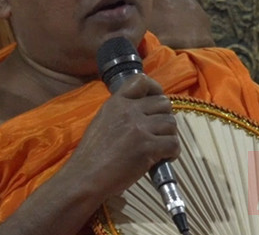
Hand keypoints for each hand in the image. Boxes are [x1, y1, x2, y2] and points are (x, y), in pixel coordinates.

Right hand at [66, 74, 179, 197]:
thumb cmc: (91, 155)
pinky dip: (172, 152)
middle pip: (164, 103)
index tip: (156, 102)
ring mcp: (139, 129)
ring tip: (160, 147)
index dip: (155, 89)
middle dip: (165, 117)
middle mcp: (128, 111)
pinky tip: (162, 158)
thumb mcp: (102, 121)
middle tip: (159, 132)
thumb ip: (121, 112)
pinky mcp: (147, 148)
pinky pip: (173, 144)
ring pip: (171, 123)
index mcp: (115, 103)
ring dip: (169, 136)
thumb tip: (143, 111)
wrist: (85, 177)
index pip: (142, 81)